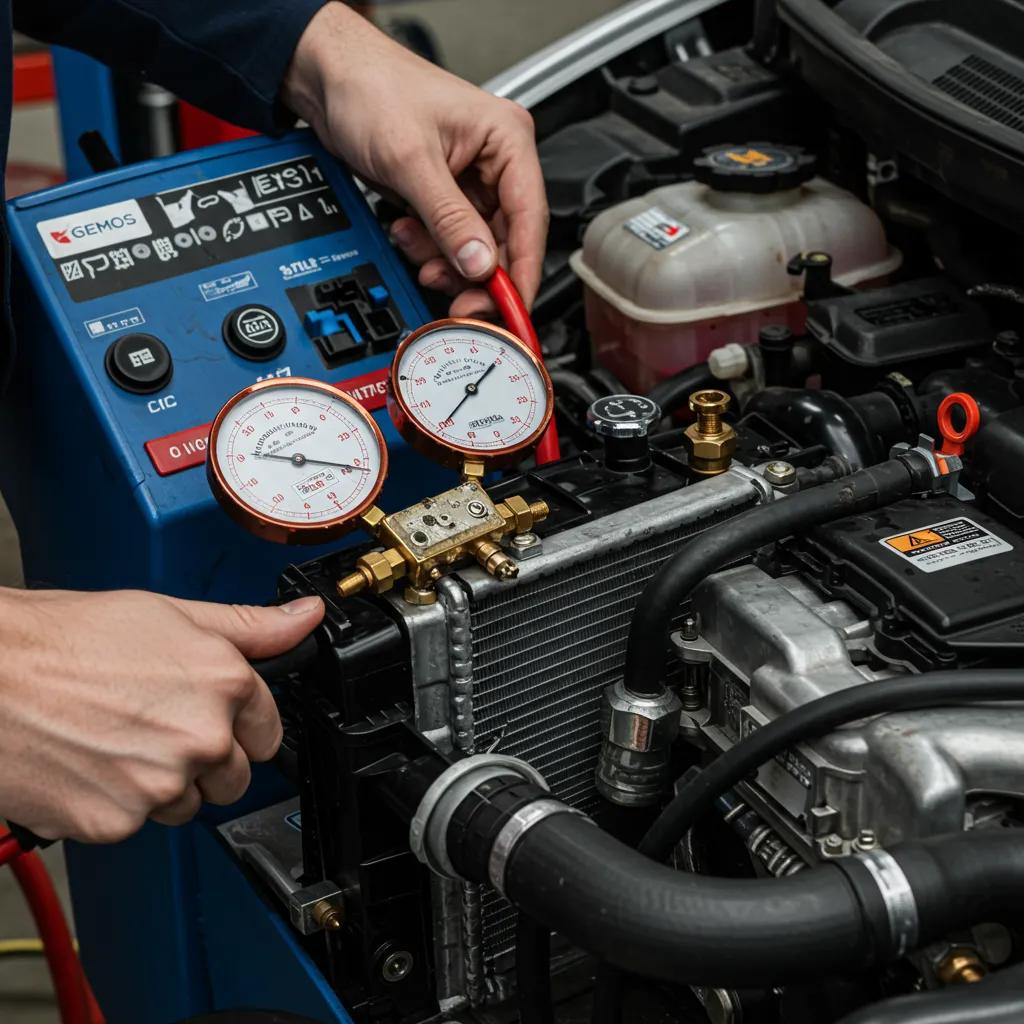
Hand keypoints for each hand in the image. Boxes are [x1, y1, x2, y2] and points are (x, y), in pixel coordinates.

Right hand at [0, 588, 323, 842]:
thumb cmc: (65, 639)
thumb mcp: (170, 614)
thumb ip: (250, 626)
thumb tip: (305, 619)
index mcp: (224, 682)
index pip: (268, 727)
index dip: (240, 721)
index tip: (213, 716)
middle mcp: (202, 737)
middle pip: (235, 773)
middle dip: (208, 757)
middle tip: (156, 725)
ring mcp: (162, 784)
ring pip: (188, 802)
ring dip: (165, 782)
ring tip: (118, 738)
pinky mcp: (118, 822)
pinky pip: (138, 823)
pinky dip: (119, 803)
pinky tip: (93, 763)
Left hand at [284, 3, 548, 316]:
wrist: (327, 79)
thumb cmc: (371, 88)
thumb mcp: (411, 160)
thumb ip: (449, 218)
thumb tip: (478, 264)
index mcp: (508, 139)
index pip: (530, 218)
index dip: (523, 270)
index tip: (513, 309)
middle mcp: (496, 161)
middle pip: (505, 240)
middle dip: (476, 272)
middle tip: (459, 302)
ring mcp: (471, 180)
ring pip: (475, 246)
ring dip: (445, 260)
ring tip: (416, 251)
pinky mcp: (445, 194)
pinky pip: (449, 239)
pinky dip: (429, 248)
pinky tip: (407, 233)